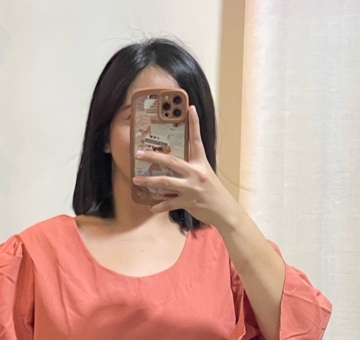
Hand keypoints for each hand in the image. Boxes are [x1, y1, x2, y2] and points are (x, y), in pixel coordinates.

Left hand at [132, 105, 239, 226]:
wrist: (223, 210)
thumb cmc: (212, 192)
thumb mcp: (205, 175)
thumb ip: (191, 168)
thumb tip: (173, 165)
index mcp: (201, 163)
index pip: (196, 140)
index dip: (194, 124)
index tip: (190, 108)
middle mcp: (196, 173)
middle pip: (171, 162)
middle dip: (153, 157)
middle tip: (138, 153)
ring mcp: (191, 188)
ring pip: (165, 182)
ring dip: (149, 181)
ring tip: (135, 180)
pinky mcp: (188, 202)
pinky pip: (169, 203)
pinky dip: (159, 206)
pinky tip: (151, 207)